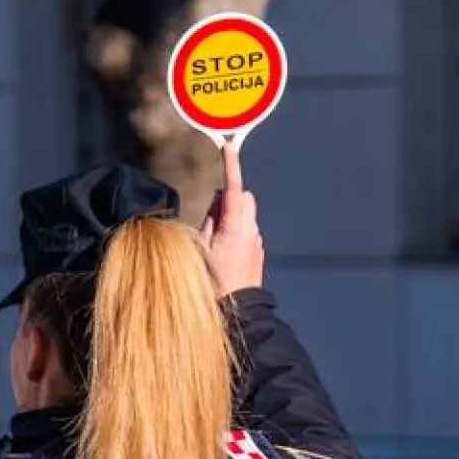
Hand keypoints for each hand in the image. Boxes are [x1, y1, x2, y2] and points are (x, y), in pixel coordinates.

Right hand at [200, 142, 265, 294]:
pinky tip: (223, 252)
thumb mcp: (199, 249)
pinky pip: (247, 231)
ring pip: (246, 215)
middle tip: (209, 215)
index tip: (229, 147)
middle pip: (244, 198)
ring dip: (231, 216)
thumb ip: (209, 220)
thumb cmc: (212, 282)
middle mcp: (251, 231)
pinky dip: (236, 230)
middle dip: (229, 198)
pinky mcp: (258, 253)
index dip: (231, 166)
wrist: (237, 312)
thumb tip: (218, 203)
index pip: (235, 189)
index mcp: (235, 227)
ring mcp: (257, 242)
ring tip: (213, 240)